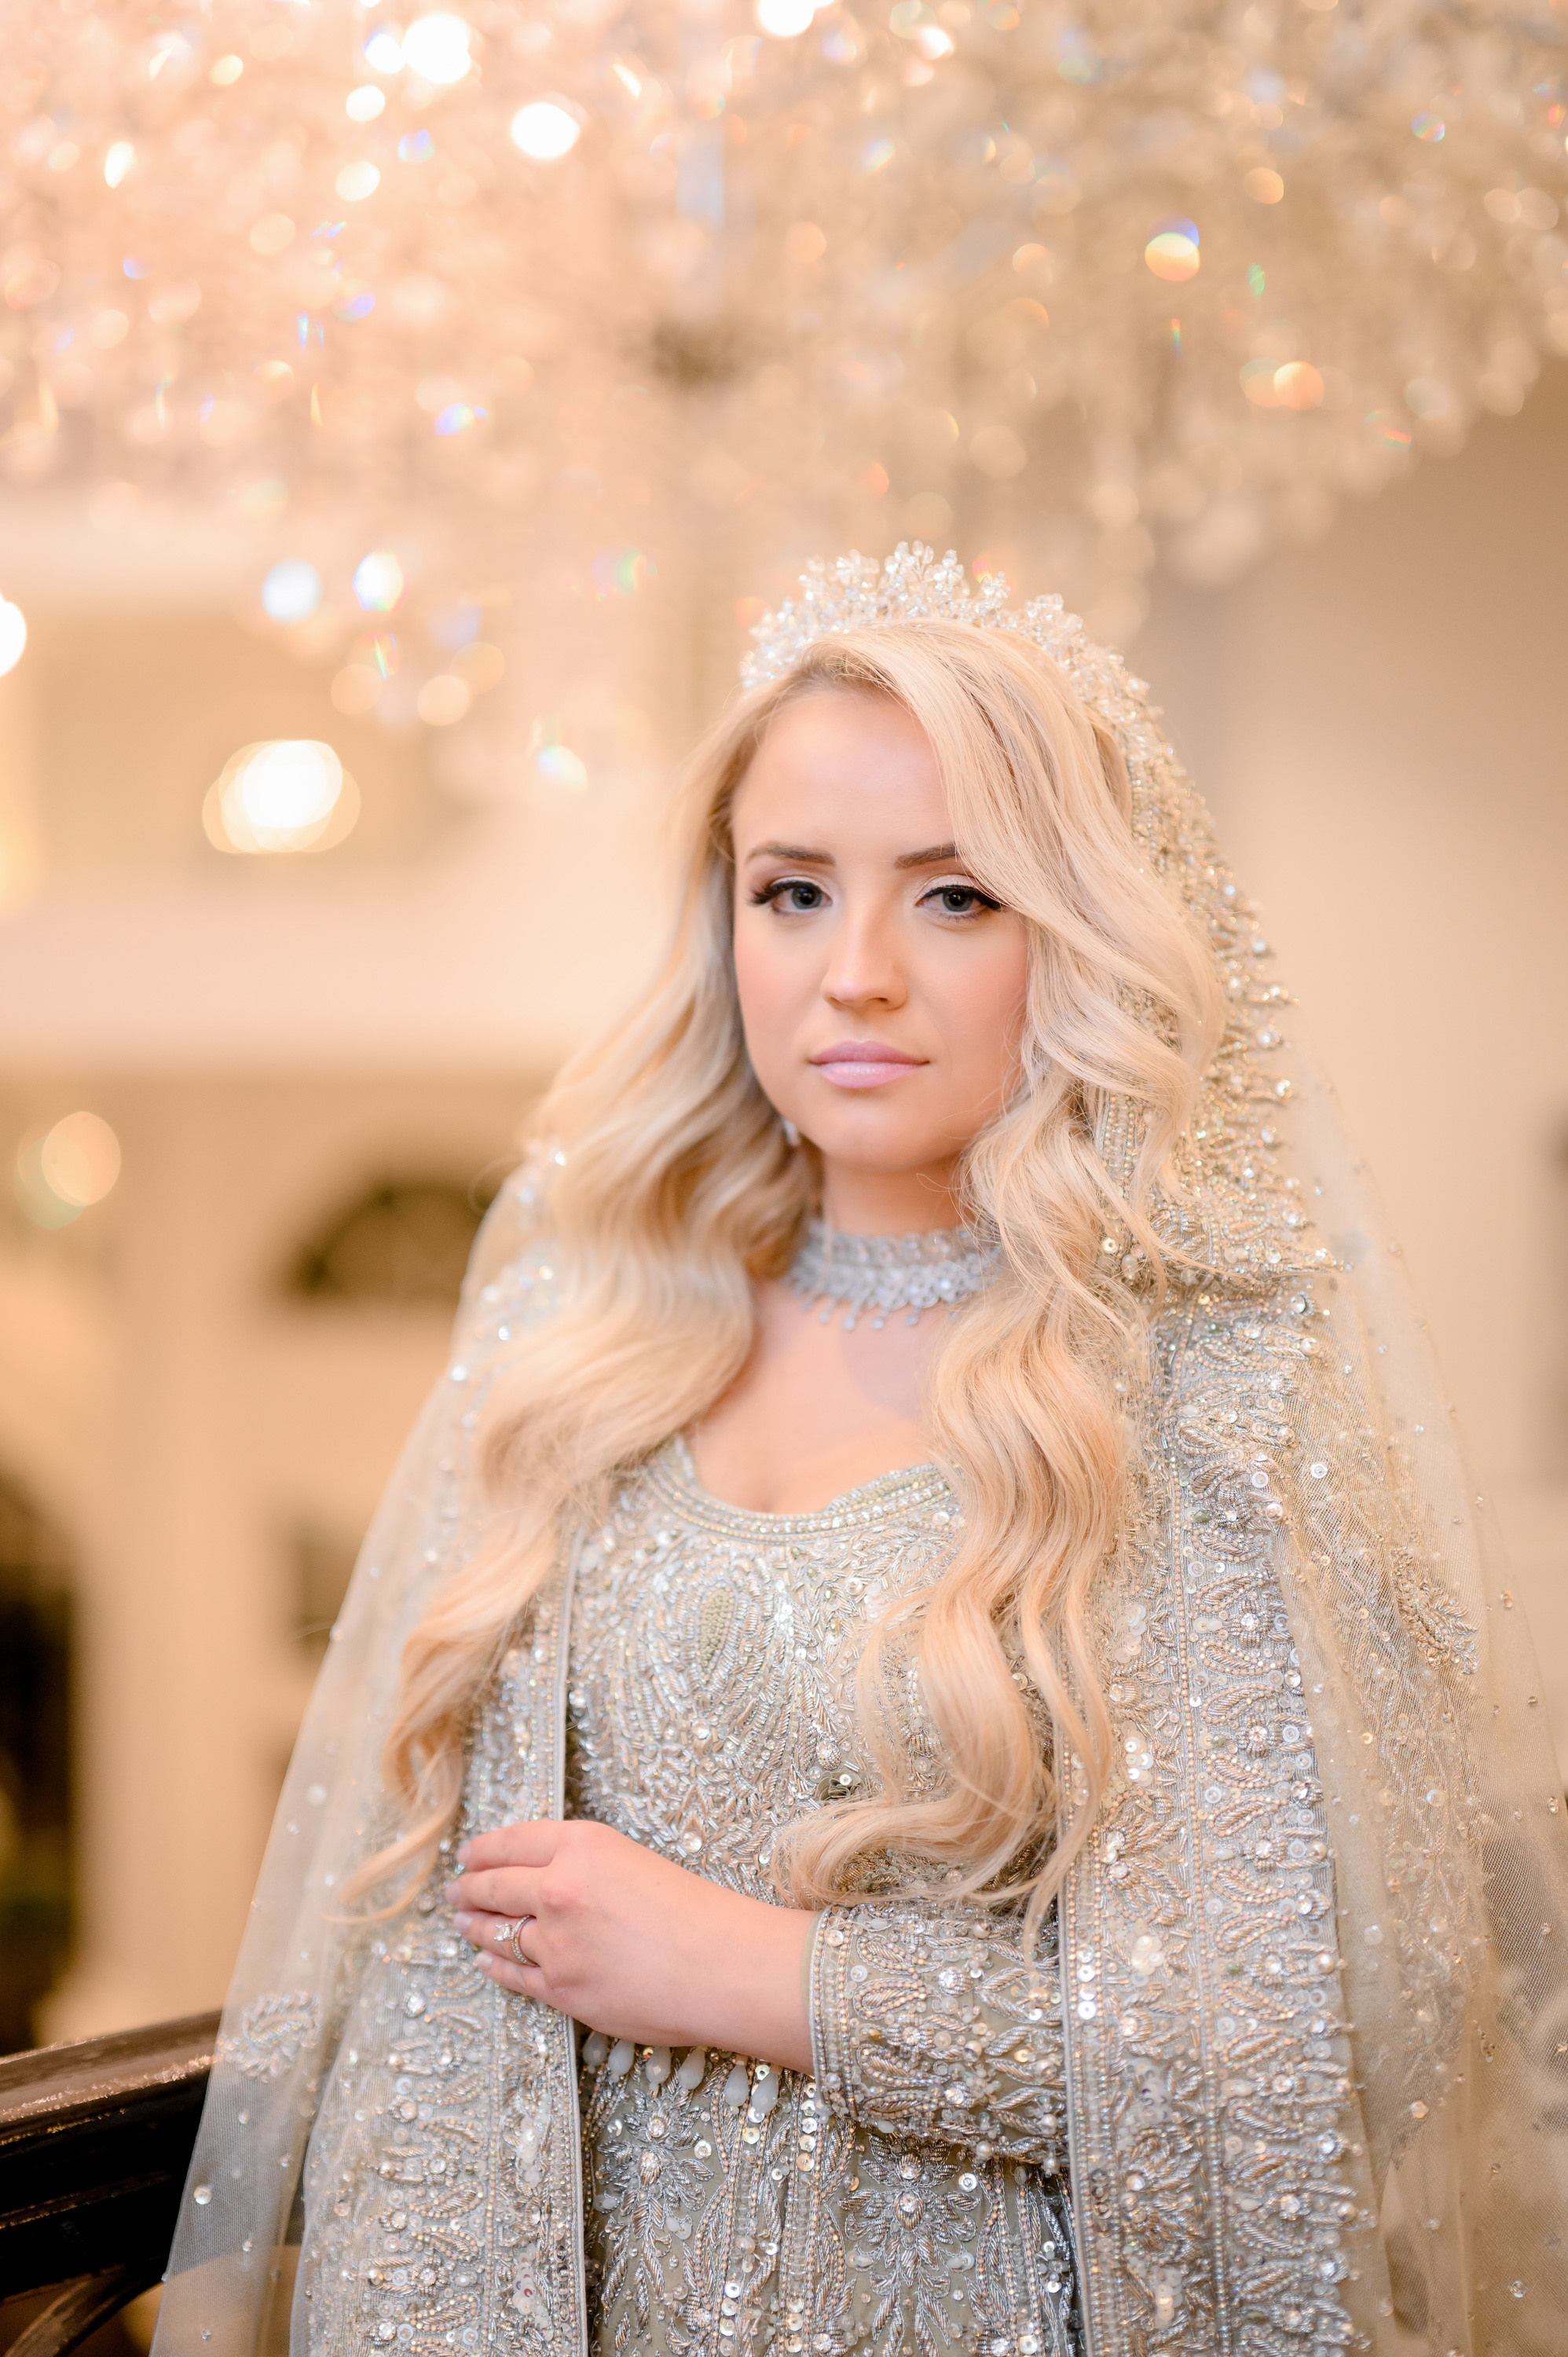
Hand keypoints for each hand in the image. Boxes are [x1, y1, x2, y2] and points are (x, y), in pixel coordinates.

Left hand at [445, 1819, 815, 2071]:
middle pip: (493, 1886)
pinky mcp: (560, 1988)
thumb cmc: (694, 1910)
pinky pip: (513, 1975)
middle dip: (468, 1888)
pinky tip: (486, 1960)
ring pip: (496, 1932)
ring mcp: (554, 1942)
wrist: (721, 1964)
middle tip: (456, 1890)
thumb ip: (583, 1864)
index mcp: (581, 1845)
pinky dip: (494, 1965)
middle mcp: (558, 1888)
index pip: (511, 1841)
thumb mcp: (633, 1861)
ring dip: (475, 1927)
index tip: (468, 1855)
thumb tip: (544, 1877)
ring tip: (463, 1923)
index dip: (483, 1850)